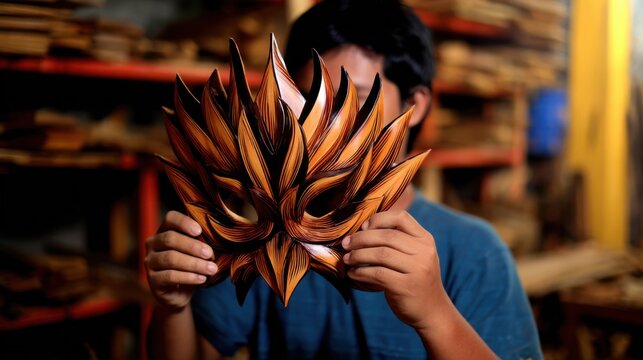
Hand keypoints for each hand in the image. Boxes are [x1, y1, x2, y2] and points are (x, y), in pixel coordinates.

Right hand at [145, 211, 217, 309]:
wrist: (178, 294)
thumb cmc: (189, 266)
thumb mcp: (197, 252)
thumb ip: (202, 242)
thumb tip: (218, 239)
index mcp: (164, 230)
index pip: (170, 218)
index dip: (184, 222)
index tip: (199, 231)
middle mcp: (153, 243)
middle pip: (170, 239)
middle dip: (193, 246)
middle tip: (210, 254)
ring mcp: (150, 261)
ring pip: (171, 258)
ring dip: (194, 264)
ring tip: (211, 269)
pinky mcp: (152, 279)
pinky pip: (169, 276)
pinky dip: (188, 277)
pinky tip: (201, 279)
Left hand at [342, 210, 450, 331]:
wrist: (432, 311)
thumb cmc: (415, 279)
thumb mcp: (415, 256)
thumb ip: (399, 241)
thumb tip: (363, 228)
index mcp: (425, 240)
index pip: (401, 217)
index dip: (379, 219)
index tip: (363, 227)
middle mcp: (424, 252)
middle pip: (386, 236)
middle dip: (361, 238)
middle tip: (346, 244)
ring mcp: (417, 269)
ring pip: (380, 254)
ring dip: (358, 255)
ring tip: (347, 259)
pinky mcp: (405, 287)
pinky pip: (377, 274)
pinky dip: (361, 272)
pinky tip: (353, 274)